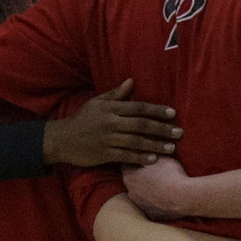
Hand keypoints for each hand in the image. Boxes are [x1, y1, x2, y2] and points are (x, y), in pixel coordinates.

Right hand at [44, 80, 181, 166]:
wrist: (61, 139)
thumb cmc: (82, 119)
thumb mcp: (96, 103)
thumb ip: (116, 94)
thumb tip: (131, 81)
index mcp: (110, 108)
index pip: (138, 108)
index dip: (156, 110)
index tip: (173, 113)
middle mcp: (110, 123)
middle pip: (141, 125)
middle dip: (161, 129)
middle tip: (179, 132)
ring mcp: (107, 139)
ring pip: (135, 142)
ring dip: (155, 145)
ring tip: (171, 148)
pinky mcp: (104, 154)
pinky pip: (125, 156)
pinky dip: (140, 158)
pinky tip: (153, 159)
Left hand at [121, 156, 193, 219]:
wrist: (185, 197)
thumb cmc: (171, 174)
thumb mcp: (160, 157)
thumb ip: (149, 153)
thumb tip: (147, 148)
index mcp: (129, 176)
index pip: (126, 165)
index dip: (135, 160)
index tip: (144, 158)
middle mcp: (130, 192)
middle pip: (132, 182)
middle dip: (140, 176)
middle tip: (155, 172)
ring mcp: (140, 206)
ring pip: (141, 196)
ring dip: (148, 191)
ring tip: (162, 185)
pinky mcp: (151, 215)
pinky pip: (152, 207)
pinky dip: (157, 203)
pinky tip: (166, 198)